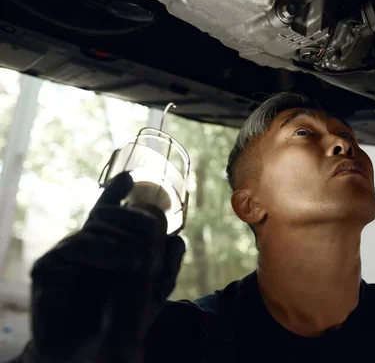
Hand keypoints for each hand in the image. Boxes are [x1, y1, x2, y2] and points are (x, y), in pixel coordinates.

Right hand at [27, 172, 185, 362]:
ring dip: (125, 241)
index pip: (111, 213)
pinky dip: (104, 250)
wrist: (89, 354)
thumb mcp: (152, 293)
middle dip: (137, 224)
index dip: (116, 192)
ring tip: (141, 264)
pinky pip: (78, 246)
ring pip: (97, 225)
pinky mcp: (49, 268)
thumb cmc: (120, 323)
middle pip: (109, 213)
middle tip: (152, 253)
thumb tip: (178, 239)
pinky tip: (125, 261)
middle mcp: (87, 245)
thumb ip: (166, 266)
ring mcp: (67, 254)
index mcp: (108, 246)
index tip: (128, 177)